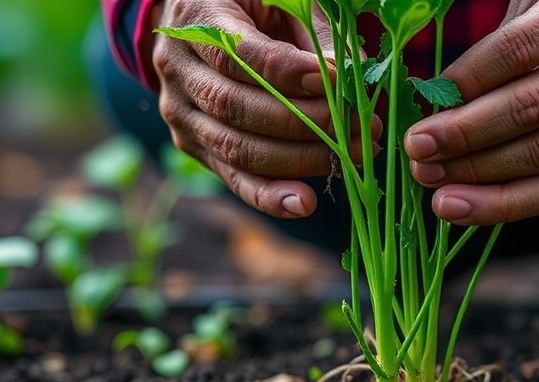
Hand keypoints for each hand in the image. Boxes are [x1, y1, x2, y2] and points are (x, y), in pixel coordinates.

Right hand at [152, 0, 356, 217]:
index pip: (238, 54)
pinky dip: (269, 195)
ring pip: (235, 146)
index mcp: (194, 16)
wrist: (206, 23)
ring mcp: (181, 111)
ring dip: (298, 159)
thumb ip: (314, 33)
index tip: (334, 80)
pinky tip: (304, 203)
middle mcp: (177, 68)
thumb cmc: (257, 5)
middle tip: (361, 127)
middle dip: (305, 122)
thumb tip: (349, 76)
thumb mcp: (285, 1)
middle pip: (237, 107)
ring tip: (350, 157)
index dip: (286, 72)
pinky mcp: (194, 145)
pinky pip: (232, 175)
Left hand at [404, 0, 538, 225]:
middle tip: (415, 151)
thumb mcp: (536, 0)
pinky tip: (463, 209)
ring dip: (478, 177)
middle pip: (528, 110)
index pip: (515, 52)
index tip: (423, 104)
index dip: (465, 82)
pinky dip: (506, 204)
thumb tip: (433, 99)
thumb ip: (492, 41)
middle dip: (463, 137)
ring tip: (431, 185)